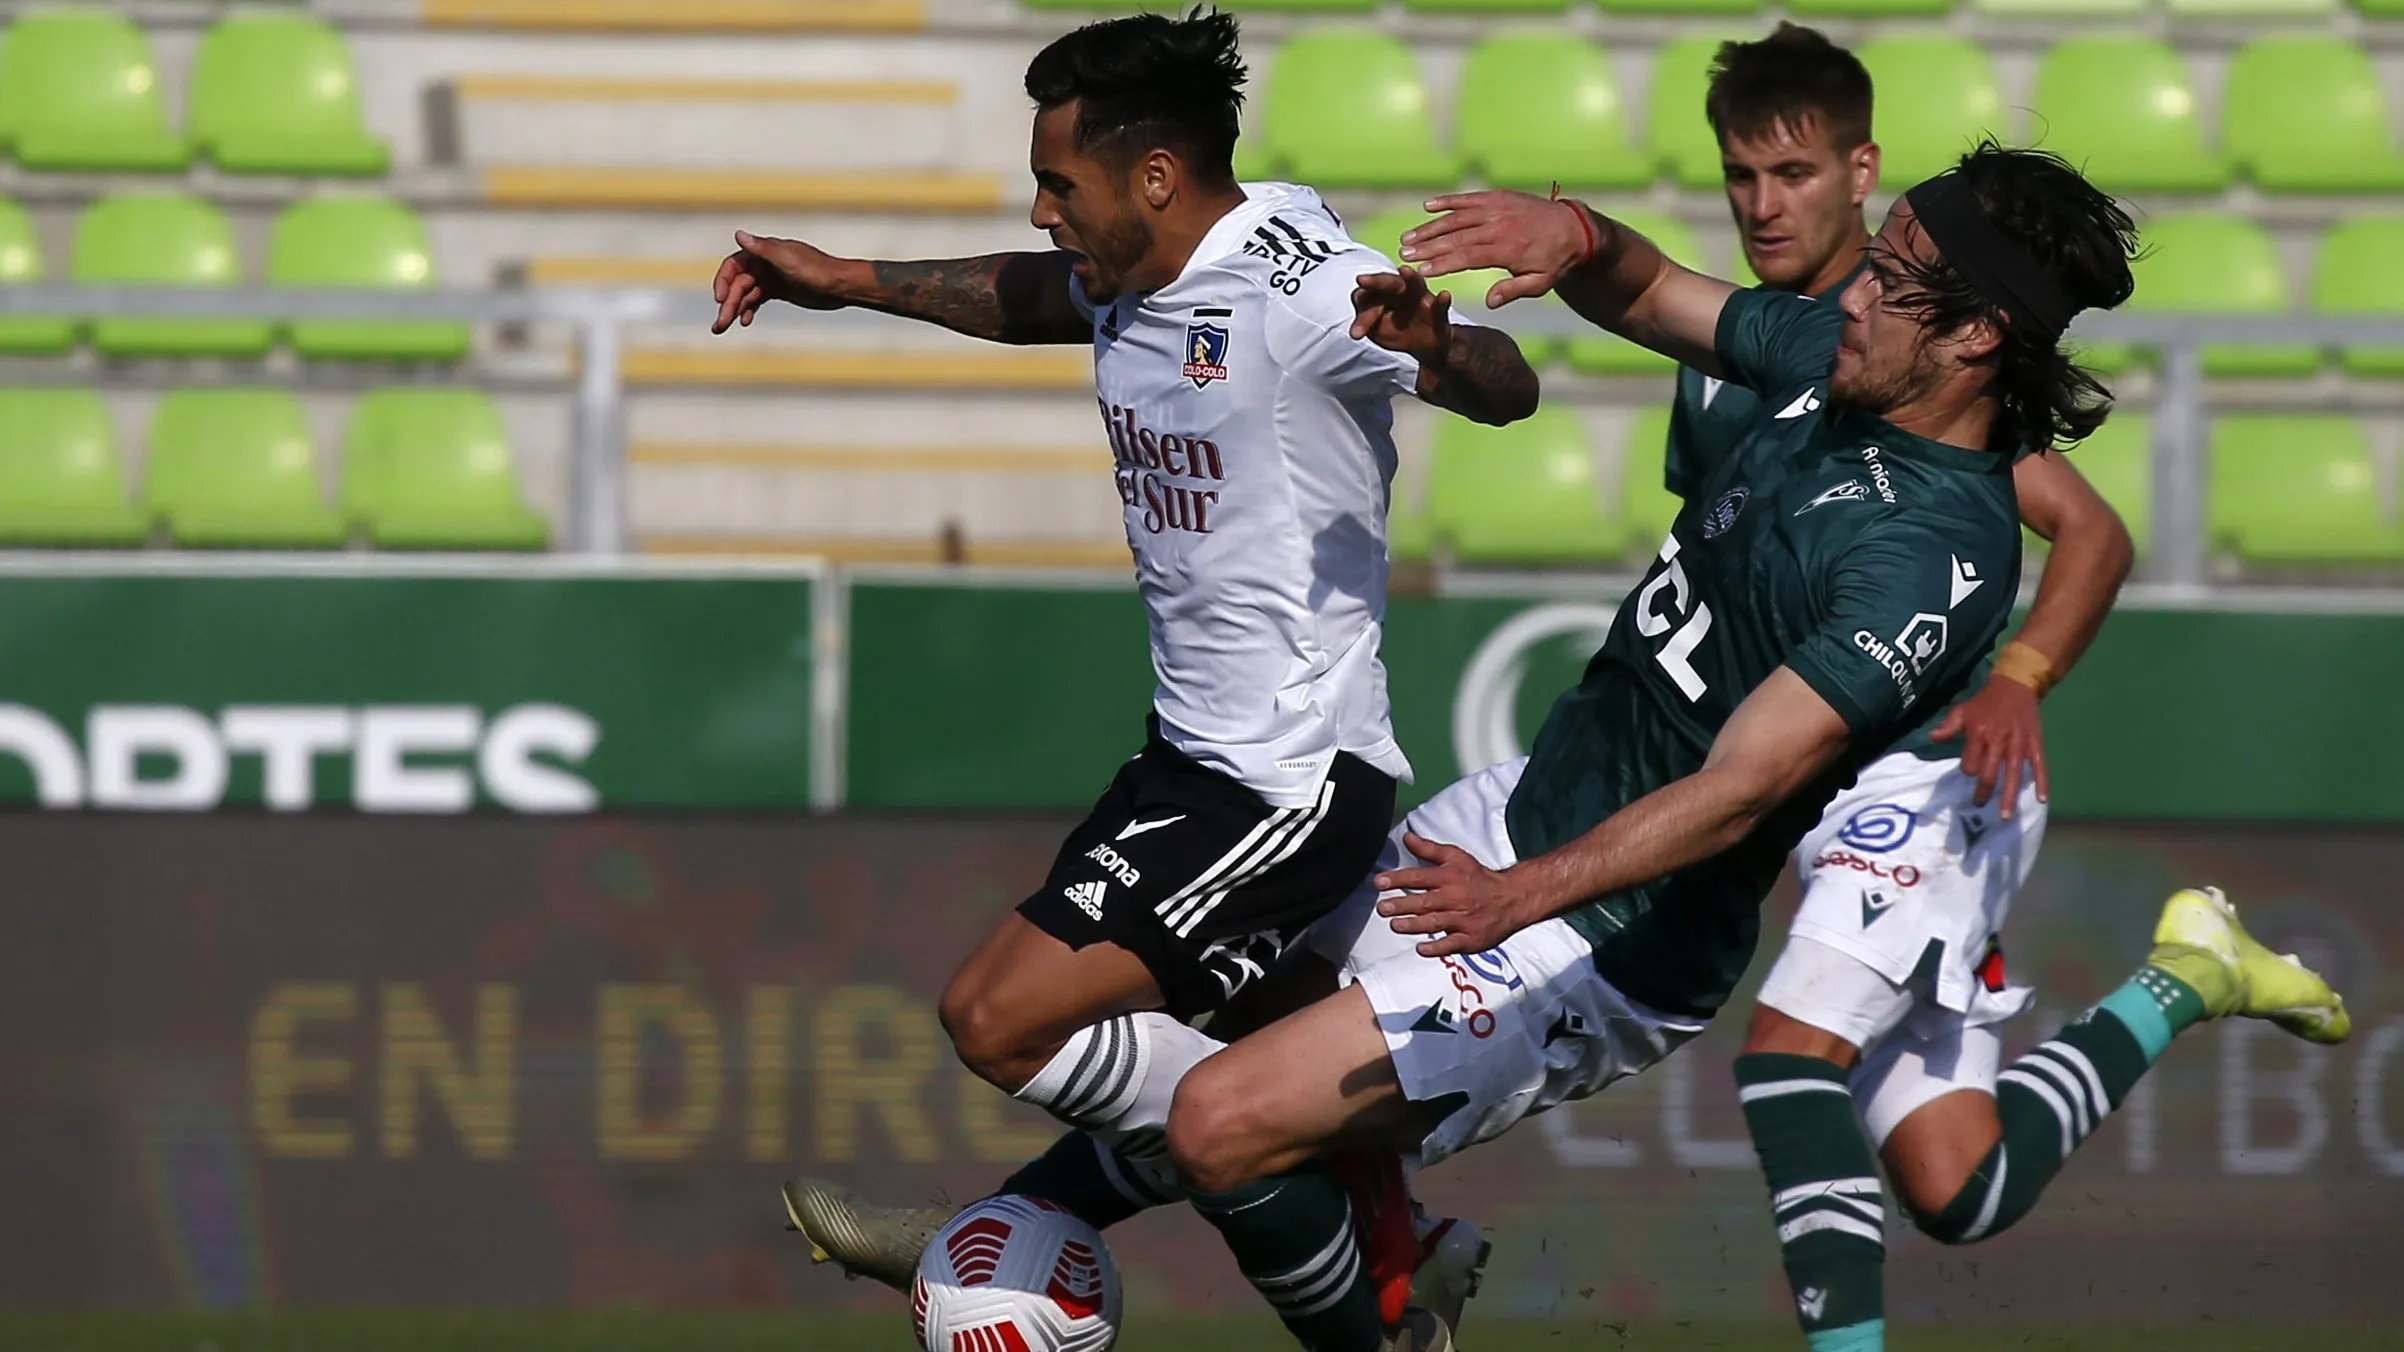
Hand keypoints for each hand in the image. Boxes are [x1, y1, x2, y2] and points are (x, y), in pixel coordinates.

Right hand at [711, 230, 852, 333]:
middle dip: (727, 304)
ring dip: (734, 310)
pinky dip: (749, 310)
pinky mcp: (779, 290)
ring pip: (746, 294)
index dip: (723, 281)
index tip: (720, 300)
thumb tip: (739, 235)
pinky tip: (745, 321)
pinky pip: (757, 300)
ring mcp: (772, 277)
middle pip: (738, 284)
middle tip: (719, 325)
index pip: (733, 265)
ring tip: (723, 327)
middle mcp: (765, 263)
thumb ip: (763, 249)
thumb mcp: (788, 260)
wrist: (841, 286)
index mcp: (764, 252)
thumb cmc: (817, 270)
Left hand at [1349, 266, 1451, 360]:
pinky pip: (1440, 304)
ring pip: (1414, 285)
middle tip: (1361, 280)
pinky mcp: (1437, 309)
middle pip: (1387, 282)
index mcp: (1381, 294)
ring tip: (1404, 270)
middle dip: (1375, 282)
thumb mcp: (1377, 331)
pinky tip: (1444, 295)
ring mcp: (1420, 297)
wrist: (1426, 345)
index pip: (1366, 297)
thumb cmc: (1398, 331)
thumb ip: (1366, 323)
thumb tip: (1356, 327)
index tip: (1357, 334)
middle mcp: (1400, 290)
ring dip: (1410, 277)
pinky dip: (1442, 300)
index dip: (1361, 314)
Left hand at [1372, 832, 1548, 957]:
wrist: (1511, 898)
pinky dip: (1437, 948)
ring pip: (1435, 923)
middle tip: (1382, 907)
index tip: (1379, 882)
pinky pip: (1452, 944)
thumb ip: (1429, 849)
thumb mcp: (1456, 857)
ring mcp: (1463, 919)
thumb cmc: (1478, 878)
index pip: (1419, 877)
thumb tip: (1406, 838)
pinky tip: (1421, 948)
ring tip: (1395, 925)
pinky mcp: (1471, 938)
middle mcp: (1455, 898)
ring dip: (1414, 925)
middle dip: (1401, 905)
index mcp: (1449, 877)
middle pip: (1425, 901)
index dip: (1398, 879)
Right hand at [1400, 190, 1590, 309]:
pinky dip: (1448, 201)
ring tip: (1409, 236)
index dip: (1443, 263)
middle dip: (1428, 245)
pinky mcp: (1498, 196)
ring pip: (1457, 217)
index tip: (1422, 270)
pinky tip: (1427, 206)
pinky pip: (1468, 198)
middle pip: (1457, 237)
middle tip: (1404, 253)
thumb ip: (1513, 291)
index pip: (1468, 257)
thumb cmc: (1554, 261)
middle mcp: (1499, 226)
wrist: (1574, 228)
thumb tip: (1490, 302)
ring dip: (1430, 226)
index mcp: (1507, 249)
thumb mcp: (1540, 284)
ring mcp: (1497, 208)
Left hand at [1928, 675, 2047, 818]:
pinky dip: (2041, 783)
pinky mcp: (2035, 744)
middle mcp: (1999, 741)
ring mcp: (2019, 744)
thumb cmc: (1985, 702)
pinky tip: (2041, 800)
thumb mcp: (1961, 710)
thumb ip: (1948, 726)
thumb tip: (1932, 737)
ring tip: (2005, 817)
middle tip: (1979, 805)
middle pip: (1989, 774)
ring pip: (2013, 775)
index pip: (1970, 763)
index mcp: (1979, 734)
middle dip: (1983, 792)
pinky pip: (2039, 766)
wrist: (2016, 685)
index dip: (1967, 770)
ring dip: (2008, 797)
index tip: (1968, 772)